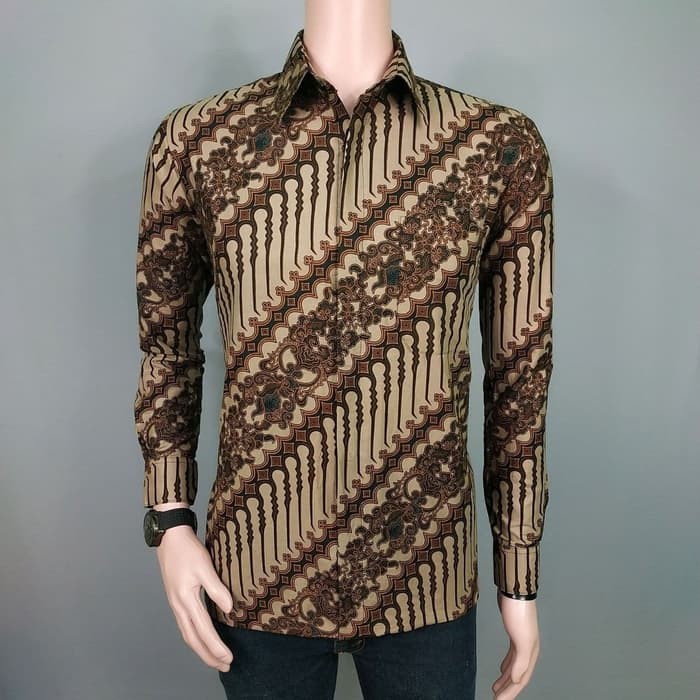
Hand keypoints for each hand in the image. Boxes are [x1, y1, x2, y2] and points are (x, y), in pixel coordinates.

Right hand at [155, 524, 234, 671]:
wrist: (170, 538)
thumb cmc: (187, 550)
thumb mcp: (205, 566)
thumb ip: (216, 588)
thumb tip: (230, 608)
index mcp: (186, 600)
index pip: (204, 631)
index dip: (216, 647)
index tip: (228, 657)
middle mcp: (179, 606)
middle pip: (193, 640)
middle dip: (208, 655)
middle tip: (225, 665)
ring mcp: (176, 604)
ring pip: (188, 635)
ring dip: (202, 649)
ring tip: (215, 658)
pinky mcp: (177, 600)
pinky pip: (186, 626)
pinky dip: (196, 637)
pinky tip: (203, 638)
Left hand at [491, 590, 540, 698]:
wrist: (514, 590)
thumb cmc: (519, 613)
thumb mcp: (521, 639)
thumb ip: (520, 661)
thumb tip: (516, 680)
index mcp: (531, 653)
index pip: (521, 679)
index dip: (511, 692)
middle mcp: (529, 649)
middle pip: (519, 675)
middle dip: (508, 689)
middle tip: (496, 698)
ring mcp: (521, 641)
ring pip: (515, 666)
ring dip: (506, 679)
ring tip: (496, 688)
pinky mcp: (513, 633)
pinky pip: (511, 656)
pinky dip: (507, 665)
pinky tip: (501, 669)